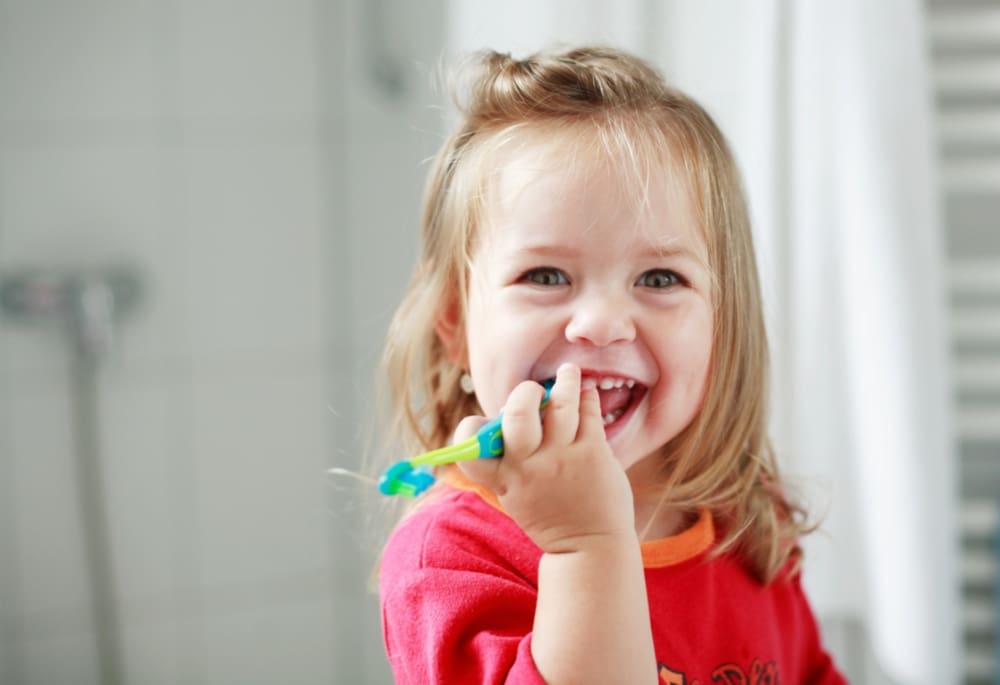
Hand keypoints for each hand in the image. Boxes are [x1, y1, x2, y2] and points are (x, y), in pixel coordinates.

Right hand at [459, 363, 635, 553]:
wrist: (591, 546)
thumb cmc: (550, 513)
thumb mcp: (517, 493)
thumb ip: (510, 458)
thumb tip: (513, 408)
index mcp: (503, 479)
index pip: (468, 448)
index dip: (468, 430)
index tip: (482, 423)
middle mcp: (530, 466)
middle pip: (519, 414)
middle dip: (524, 392)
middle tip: (533, 392)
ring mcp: (563, 459)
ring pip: (561, 403)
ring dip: (565, 380)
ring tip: (568, 373)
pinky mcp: (593, 454)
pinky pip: (589, 411)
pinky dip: (586, 396)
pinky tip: (585, 396)